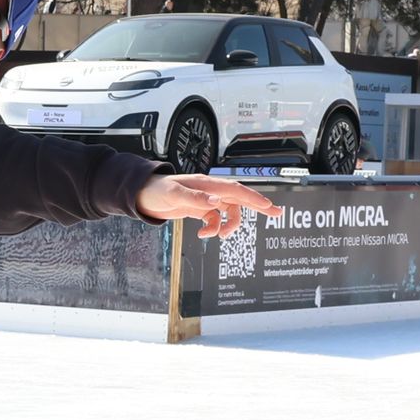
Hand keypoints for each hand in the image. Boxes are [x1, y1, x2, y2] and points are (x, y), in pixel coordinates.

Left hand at [136, 173, 275, 233]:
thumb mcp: (175, 194)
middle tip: (276, 214)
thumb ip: (196, 198)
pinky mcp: (200, 209)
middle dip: (258, 206)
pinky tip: (204, 234)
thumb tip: (216, 202)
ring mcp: (206, 200)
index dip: (254, 198)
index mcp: (208, 184)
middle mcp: (210, 191)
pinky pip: (215, 220)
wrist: (143, 196)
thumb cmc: (157, 190)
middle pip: (240, 198)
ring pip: (228, 212)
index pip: (236, 190)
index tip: (269, 206)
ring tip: (220, 235)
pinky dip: (213, 229)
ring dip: (227, 226)